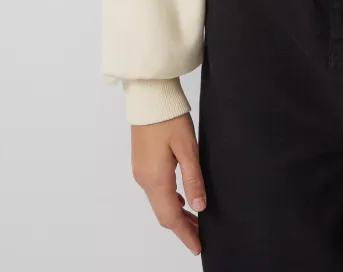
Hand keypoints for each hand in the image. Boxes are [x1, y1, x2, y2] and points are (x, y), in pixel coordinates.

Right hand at [131, 112, 206, 255]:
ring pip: (159, 203)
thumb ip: (193, 178)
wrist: (149, 96)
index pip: (171, 217)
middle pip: (163, 214)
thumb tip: (199, 207)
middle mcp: (144, 179)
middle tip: (201, 235)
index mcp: (156, 178)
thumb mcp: (187, 147)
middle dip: (182, 227)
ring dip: (176, 214)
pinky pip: (156, 191)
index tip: (198, 247)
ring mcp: (141, 172)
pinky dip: (169, 201)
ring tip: (196, 219)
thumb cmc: (169, 117)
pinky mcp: (142, 164)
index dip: (185, 234)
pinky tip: (182, 199)